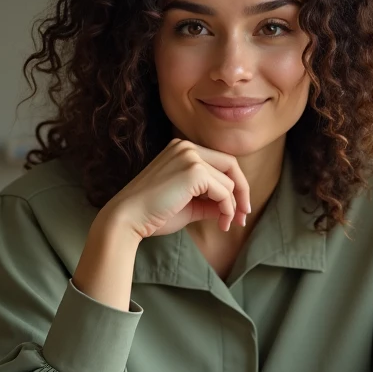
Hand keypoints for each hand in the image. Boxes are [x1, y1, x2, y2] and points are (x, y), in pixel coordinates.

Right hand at [102, 139, 251, 238]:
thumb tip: (232, 208)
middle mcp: (187, 147)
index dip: (234, 186)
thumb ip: (210, 201)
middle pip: (231, 165)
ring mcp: (190, 156)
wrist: (128, 218)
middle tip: (244, 217)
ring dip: (232, 206)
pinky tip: (221, 223)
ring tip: (224, 225)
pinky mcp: (194, 171)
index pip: (220, 162)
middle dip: (242, 192)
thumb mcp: (188, 205)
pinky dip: (227, 209)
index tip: (238, 211)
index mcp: (182, 149)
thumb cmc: (154, 214)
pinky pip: (224, 191)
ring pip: (229, 181)